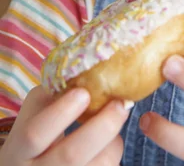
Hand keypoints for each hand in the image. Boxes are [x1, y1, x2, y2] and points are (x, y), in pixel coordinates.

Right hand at [0, 85, 129, 165]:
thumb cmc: (36, 133)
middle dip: (101, 126)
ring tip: (114, 120)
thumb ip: (53, 96)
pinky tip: (110, 140)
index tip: (84, 92)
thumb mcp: (33, 114)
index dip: (61, 112)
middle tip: (119, 104)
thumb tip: (85, 73)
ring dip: (113, 141)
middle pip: (72, 155)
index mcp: (19, 150)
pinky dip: (114, 153)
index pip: (35, 133)